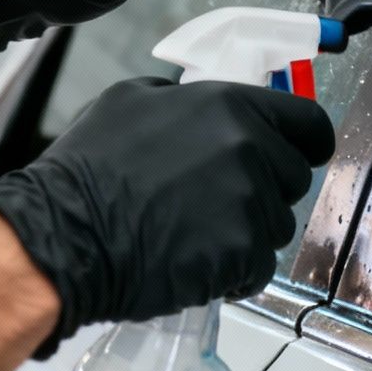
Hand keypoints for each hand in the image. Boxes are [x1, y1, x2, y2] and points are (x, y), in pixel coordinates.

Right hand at [0, 77, 335, 357]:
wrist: (62, 236)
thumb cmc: (86, 170)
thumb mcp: (130, 101)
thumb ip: (184, 98)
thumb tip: (207, 103)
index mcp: (230, 107)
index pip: (309, 124)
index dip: (305, 142)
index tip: (299, 154)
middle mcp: (249, 151)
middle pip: (294, 177)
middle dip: (265, 190)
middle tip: (217, 201)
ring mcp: (248, 206)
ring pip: (275, 225)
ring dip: (246, 232)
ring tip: (194, 232)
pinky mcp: (240, 255)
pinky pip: (257, 267)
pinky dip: (233, 272)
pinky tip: (194, 262)